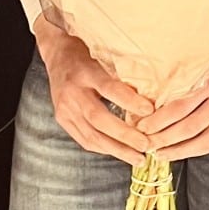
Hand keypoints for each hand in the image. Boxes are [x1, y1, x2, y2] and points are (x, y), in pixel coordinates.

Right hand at [37, 18, 155, 163]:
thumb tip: (152, 91)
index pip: (109, 88)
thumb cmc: (87, 52)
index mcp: (85, 72)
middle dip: (125, 136)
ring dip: (117, 150)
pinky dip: (104, 148)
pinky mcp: (62, 119)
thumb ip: (122, 73)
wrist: (56, 54)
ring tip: (138, 158)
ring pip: (91, 135)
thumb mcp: (104, 54)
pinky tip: (120, 152)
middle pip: (99, 119)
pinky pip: (84, 140)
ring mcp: (64, 108)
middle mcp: (72, 92)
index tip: (150, 110)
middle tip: (146, 145)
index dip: (129, 101)